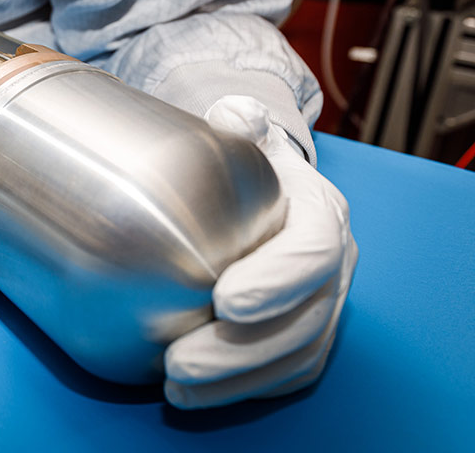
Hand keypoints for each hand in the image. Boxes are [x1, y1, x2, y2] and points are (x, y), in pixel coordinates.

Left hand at [163, 95, 357, 408]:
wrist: (268, 190)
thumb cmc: (250, 166)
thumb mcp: (245, 136)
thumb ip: (238, 123)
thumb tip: (232, 112)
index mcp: (322, 214)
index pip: (313, 252)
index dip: (275, 281)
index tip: (224, 301)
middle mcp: (333, 268)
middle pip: (305, 321)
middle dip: (242, 350)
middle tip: (179, 360)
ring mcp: (323, 306)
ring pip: (296, 357)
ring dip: (236, 380)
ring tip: (177, 386)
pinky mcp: (304, 336)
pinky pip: (285, 374)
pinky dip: (242, 391)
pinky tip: (191, 397)